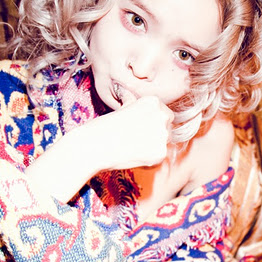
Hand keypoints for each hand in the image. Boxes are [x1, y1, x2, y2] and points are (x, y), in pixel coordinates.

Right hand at [26, 96, 172, 202]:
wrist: (93, 146)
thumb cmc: (102, 127)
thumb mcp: (121, 109)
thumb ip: (135, 107)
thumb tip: (133, 100)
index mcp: (153, 102)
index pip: (164, 114)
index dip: (153, 123)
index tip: (140, 129)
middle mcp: (162, 116)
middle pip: (167, 128)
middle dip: (155, 135)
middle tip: (136, 141)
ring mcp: (163, 135)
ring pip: (163, 144)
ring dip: (152, 148)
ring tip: (131, 149)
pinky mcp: (160, 153)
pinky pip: (159, 160)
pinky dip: (148, 162)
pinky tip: (132, 157)